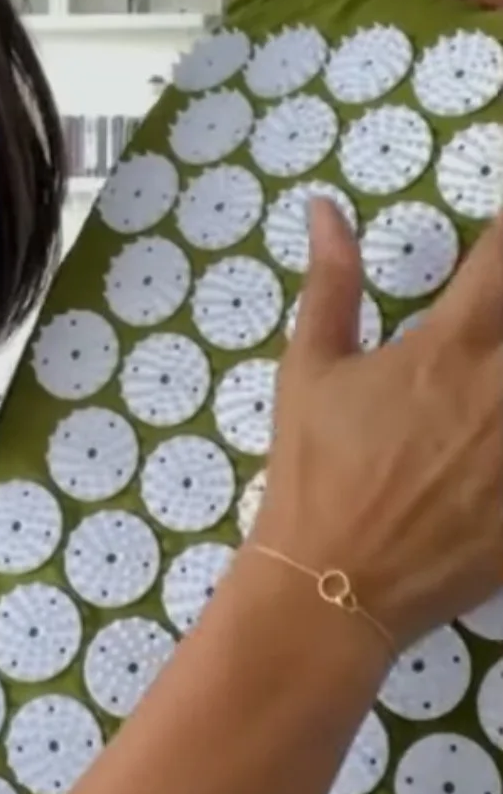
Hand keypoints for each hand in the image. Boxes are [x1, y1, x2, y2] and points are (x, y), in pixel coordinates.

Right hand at [251, 200, 502, 652]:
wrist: (332, 586)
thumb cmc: (314, 472)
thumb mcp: (310, 371)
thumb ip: (330, 284)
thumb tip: (324, 207)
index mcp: (452, 348)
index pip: (502, 257)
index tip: (497, 237)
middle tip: (487, 337)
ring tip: (488, 399)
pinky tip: (496, 451)